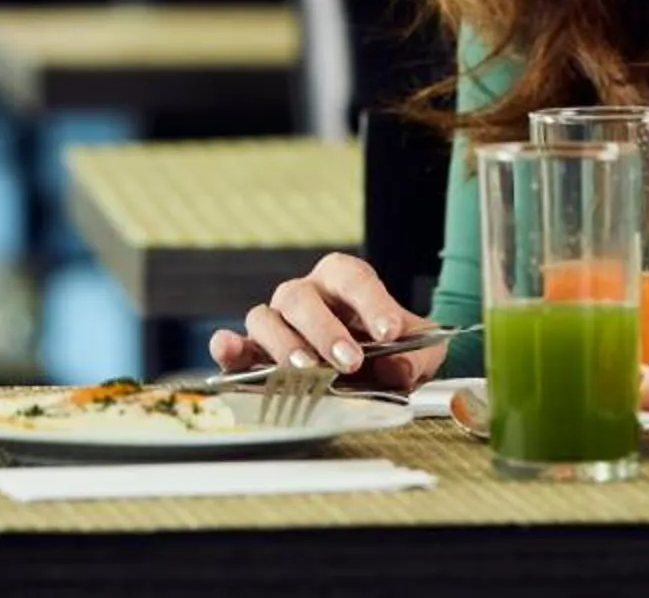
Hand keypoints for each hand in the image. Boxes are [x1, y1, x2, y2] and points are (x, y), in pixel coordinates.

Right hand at [207, 252, 447, 395]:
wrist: (377, 369)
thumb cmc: (393, 350)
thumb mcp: (420, 350)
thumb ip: (416, 356)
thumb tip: (396, 367)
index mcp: (343, 280)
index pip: (352, 277)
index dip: (370, 302)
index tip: (390, 333)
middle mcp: (304, 294)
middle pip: (301, 297)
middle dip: (325, 330)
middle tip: (350, 362)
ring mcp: (275, 321)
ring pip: (264, 318)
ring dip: (284, 345)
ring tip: (305, 371)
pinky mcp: (254, 352)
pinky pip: (234, 344)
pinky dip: (228, 347)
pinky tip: (229, 350)